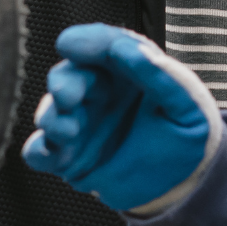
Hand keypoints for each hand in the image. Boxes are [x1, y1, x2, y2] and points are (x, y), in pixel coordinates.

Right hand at [21, 24, 220, 212]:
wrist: (186, 183)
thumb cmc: (188, 134)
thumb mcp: (188, 104)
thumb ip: (162, 76)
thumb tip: (129, 49)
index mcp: (127, 71)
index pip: (103, 46)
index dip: (86, 42)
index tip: (69, 44)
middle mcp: (99, 93)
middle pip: (70, 76)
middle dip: (63, 82)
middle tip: (67, 95)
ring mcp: (80, 123)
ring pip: (51, 112)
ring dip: (52, 117)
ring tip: (69, 130)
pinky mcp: (68, 156)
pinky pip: (41, 151)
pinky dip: (38, 150)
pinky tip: (49, 152)